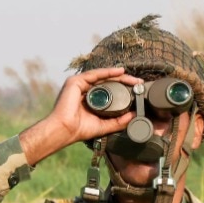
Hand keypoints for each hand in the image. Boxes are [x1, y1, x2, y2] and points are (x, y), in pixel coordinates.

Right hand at [21, 67, 143, 164]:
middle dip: (124, 81)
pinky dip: (107, 72)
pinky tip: (119, 72)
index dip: (123, 88)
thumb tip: (134, 115)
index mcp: (90, 98)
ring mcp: (79, 84)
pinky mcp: (75, 81)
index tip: (137, 89)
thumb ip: (119, 121)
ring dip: (119, 76)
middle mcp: (85, 89)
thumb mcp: (105, 125)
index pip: (109, 89)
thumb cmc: (80, 129)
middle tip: (138, 83)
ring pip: (103, 76)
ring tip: (133, 79)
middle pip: (108, 81)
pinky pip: (94, 74)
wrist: (65, 130)